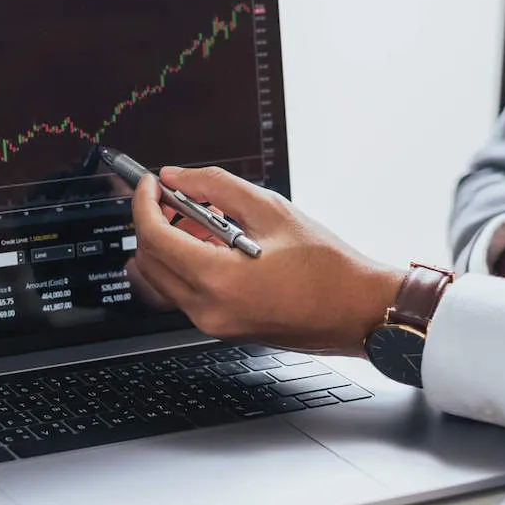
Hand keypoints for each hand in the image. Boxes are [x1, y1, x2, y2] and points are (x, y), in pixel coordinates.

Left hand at [128, 166, 404, 355]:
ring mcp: (213, 324)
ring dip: (169, 245)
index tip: (151, 184)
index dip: (144, 203)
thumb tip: (177, 176)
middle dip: (152, 223)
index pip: (154, 237)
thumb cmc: (329, 269)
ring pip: (163, 280)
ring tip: (200, 219)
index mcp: (219, 280)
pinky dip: (187, 265)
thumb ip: (216, 188)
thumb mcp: (272, 211)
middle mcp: (209, 310)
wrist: (359, 311)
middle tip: (172, 196)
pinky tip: (215, 244)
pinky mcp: (222, 328)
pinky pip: (185, 294)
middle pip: (149, 261)